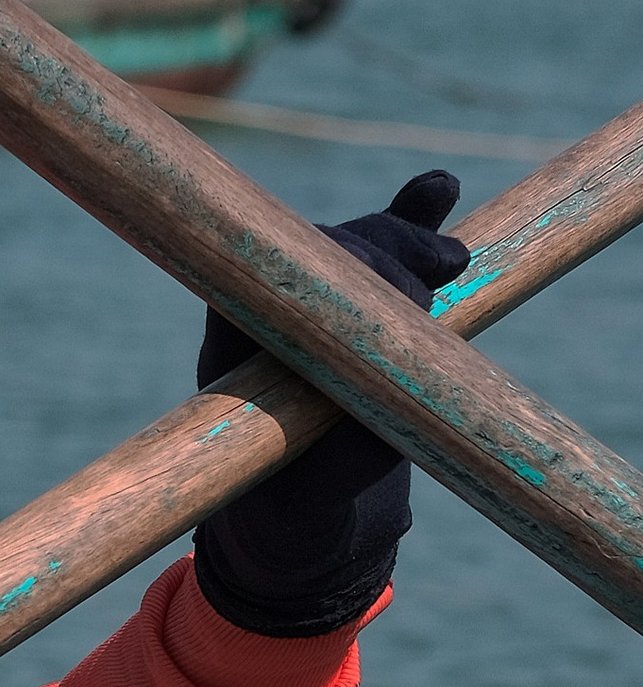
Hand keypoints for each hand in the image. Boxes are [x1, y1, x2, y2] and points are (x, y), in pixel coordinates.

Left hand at [194, 169, 472, 637]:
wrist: (298, 496)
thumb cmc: (291, 495)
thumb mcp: (315, 485)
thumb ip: (345, 444)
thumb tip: (389, 404)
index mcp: (236, 338)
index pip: (273, 271)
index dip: (330, 265)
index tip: (379, 281)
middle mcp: (272, 302)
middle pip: (326, 246)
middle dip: (381, 251)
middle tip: (432, 279)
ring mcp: (317, 291)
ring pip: (363, 240)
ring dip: (407, 236)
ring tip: (449, 258)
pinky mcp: (364, 291)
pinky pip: (387, 241)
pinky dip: (414, 215)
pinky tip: (440, 189)